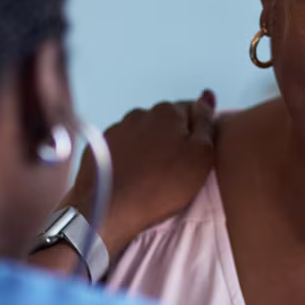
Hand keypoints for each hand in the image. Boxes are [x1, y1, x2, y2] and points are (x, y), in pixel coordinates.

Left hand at [63, 91, 216, 262]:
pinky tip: (133, 177)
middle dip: (171, 138)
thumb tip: (206, 96)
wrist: (114, 208)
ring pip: (141, 134)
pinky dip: (128, 158)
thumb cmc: (163, 185)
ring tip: (153, 176)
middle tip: (177, 169)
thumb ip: (205, 122)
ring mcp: (116, 129)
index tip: (196, 153)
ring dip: (148, 148)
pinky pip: (120, 148)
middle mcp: (140, 114)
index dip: (197, 132)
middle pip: (164, 122)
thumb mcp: (201, 155)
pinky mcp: (98, 148)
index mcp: (168, 111)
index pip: (191, 111)